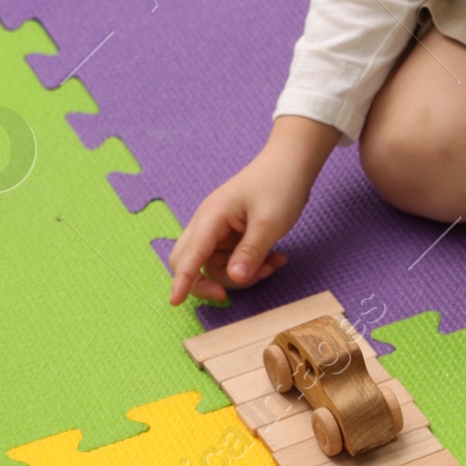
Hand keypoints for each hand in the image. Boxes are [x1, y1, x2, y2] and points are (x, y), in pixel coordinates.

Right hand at [167, 117, 340, 305]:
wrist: (291, 163)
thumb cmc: (279, 185)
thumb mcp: (269, 223)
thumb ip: (251, 253)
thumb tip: (234, 279)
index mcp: (211, 218)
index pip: (189, 255)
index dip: (182, 280)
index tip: (174, 301)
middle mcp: (208, 225)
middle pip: (191, 263)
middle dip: (211, 283)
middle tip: (229, 296)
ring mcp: (219, 231)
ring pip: (216, 267)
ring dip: (243, 275)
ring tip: (274, 265)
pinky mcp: (233, 236)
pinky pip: (234, 261)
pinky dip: (253, 266)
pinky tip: (277, 259)